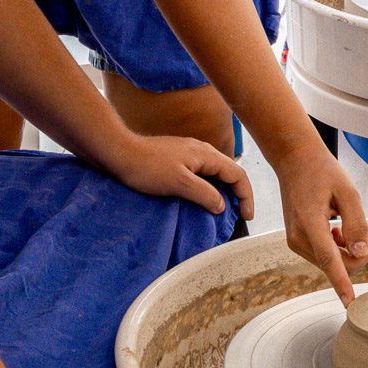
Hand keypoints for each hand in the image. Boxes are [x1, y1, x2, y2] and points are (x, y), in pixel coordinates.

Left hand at [111, 133, 254, 222]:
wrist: (121, 153)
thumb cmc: (148, 167)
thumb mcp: (179, 183)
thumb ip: (204, 194)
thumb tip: (222, 205)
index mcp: (206, 154)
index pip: (238, 174)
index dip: (246, 195)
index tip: (247, 216)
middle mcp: (202, 151)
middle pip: (230, 172)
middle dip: (238, 194)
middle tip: (239, 216)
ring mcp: (190, 154)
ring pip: (215, 173)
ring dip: (223, 191)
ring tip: (222, 211)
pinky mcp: (178, 159)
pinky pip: (202, 174)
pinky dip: (209, 188)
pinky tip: (201, 199)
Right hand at [275, 142, 367, 304]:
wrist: (294, 160)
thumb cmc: (320, 170)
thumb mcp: (347, 191)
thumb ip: (357, 223)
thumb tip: (362, 253)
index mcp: (310, 223)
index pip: (329, 260)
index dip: (342, 282)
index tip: (349, 302)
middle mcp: (298, 237)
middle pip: (336, 264)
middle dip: (360, 255)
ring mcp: (295, 240)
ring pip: (330, 262)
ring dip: (348, 250)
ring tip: (354, 225)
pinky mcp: (297, 240)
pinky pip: (323, 254)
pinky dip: (337, 247)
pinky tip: (339, 228)